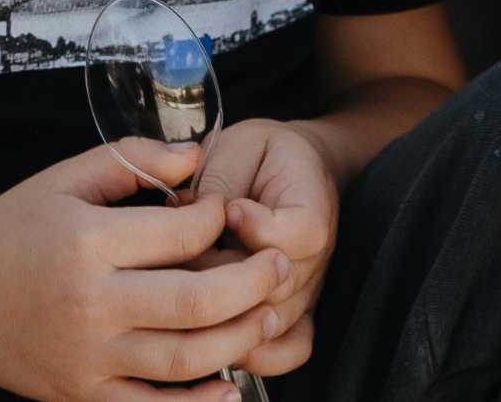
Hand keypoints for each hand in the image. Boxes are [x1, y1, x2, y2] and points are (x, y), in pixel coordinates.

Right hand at [0, 140, 293, 400]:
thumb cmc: (9, 229)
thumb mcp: (63, 176)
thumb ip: (132, 159)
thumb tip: (198, 156)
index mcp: (88, 243)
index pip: (182, 233)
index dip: (220, 218)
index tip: (225, 210)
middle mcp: (90, 304)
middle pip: (197, 301)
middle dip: (253, 283)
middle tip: (280, 268)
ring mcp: (86, 357)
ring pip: (185, 359)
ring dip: (239, 339)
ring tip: (268, 315)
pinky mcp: (80, 394)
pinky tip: (231, 387)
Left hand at [193, 120, 341, 376]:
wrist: (294, 168)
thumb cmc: (264, 155)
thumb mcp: (242, 146)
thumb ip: (219, 179)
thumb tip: (183, 213)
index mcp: (313, 205)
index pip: (299, 234)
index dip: (257, 227)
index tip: (229, 206)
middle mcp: (317, 257)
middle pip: (278, 288)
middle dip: (223, 274)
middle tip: (191, 252)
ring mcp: (306, 291)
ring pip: (271, 324)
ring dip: (224, 311)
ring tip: (191, 285)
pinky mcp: (292, 313)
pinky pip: (286, 352)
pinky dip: (256, 354)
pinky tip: (219, 333)